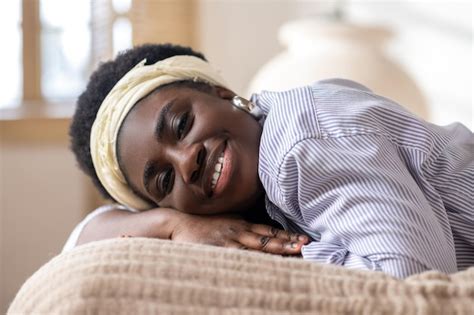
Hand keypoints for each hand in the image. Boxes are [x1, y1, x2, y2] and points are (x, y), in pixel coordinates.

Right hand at [170, 213, 308, 254]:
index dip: (287, 236)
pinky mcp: (219, 248)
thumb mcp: (227, 220)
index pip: (269, 231)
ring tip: (293, 253)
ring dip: (276, 250)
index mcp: (242, 224)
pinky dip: (253, 259)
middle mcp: (239, 231)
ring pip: (257, 247)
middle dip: (287, 243)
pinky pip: (239, 255)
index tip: (303, 239)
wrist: (180, 223)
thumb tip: (259, 230)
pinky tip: (264, 263)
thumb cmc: (204, 223)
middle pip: (268, 238)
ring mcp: (230, 240)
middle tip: (305, 245)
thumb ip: (243, 225)